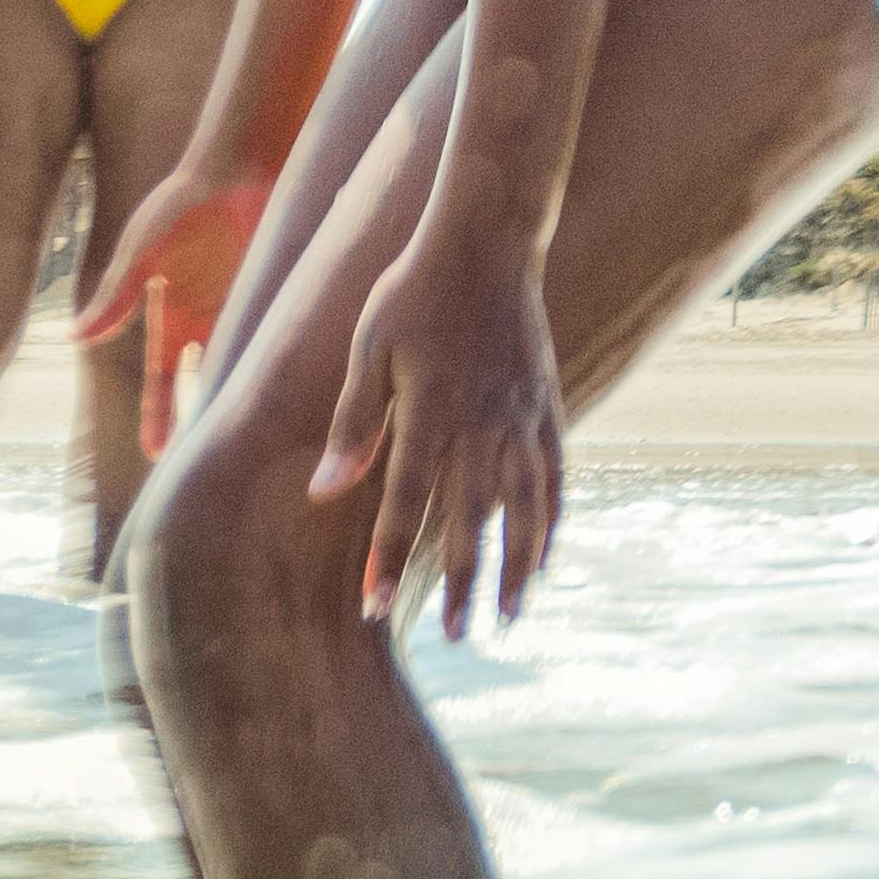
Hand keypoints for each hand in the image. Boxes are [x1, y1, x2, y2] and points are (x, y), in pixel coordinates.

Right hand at [92, 160, 270, 450]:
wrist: (238, 164)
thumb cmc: (182, 203)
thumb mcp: (143, 252)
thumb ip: (116, 294)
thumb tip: (75, 336)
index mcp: (172, 315)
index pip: (163, 379)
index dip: (160, 416)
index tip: (158, 457)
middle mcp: (210, 319)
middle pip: (205, 384)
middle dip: (204, 422)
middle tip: (209, 466)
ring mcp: (246, 308)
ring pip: (245, 368)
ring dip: (247, 401)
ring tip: (255, 445)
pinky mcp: (280, 294)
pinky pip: (280, 338)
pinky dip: (283, 365)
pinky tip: (298, 399)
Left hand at [309, 218, 568, 629]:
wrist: (487, 239)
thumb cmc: (412, 291)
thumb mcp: (367, 348)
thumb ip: (353, 423)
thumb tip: (323, 491)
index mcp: (430, 412)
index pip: (404, 505)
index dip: (387, 560)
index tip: (374, 608)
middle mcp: (481, 424)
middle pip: (469, 522)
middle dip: (457, 585)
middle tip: (452, 639)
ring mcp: (521, 418)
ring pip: (523, 510)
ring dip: (515, 569)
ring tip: (507, 619)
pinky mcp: (546, 407)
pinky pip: (555, 478)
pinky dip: (552, 523)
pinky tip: (546, 559)